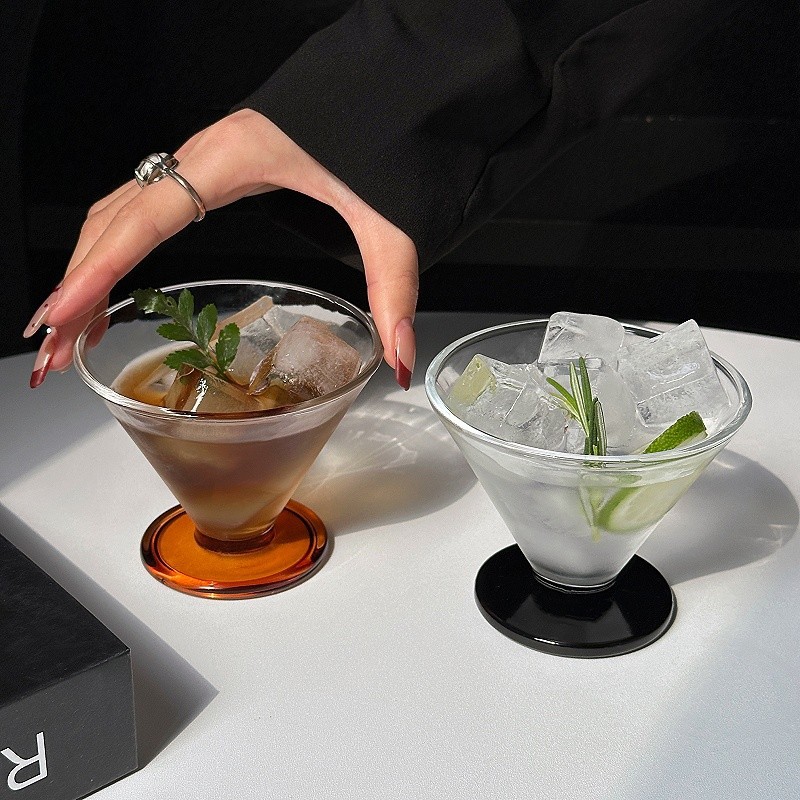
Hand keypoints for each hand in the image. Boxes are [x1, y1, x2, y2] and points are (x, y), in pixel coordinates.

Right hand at [24, 109, 417, 387]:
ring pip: (117, 215)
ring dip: (85, 272)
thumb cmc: (384, 128)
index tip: (62, 320)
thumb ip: (394, 288)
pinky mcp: (211, 170)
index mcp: (232, 159)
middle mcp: (202, 157)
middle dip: (76, 288)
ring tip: (67, 334)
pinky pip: (142, 210)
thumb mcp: (391, 219)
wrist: (394, 79)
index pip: (143, 222)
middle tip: (53, 353)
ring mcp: (201, 161)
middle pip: (112, 223)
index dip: (97, 274)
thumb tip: (397, 358)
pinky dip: (112, 251)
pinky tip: (107, 289)